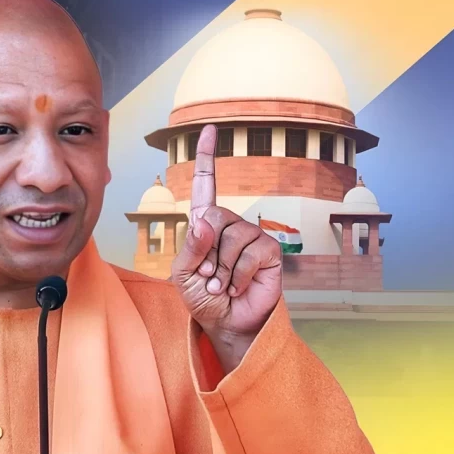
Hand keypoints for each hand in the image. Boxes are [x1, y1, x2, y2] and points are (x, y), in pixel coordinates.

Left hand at [171, 125, 282, 368]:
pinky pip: (250, 253)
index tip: (210, 129)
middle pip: (214, 217)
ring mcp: (251, 236)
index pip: (206, 184)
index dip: (206, 156)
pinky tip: (237, 287)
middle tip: (208, 276)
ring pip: (231, 237)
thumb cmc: (202, 297)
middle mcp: (229, 224)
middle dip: (205, 254)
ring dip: (220, 269)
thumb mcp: (183, 274)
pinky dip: (237, 276)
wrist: (226, 324)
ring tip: (222, 285)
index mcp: (205, 225)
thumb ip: (191, 247)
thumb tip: (205, 219)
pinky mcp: (269, 251)